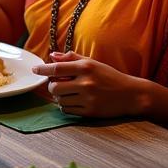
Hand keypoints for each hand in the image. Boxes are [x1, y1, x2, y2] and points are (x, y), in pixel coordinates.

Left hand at [34, 51, 149, 117]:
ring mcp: (88, 98)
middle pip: (54, 87)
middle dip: (52, 86)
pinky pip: (67, 110)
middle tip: (58, 85)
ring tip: (69, 93)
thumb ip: (72, 58)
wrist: (132, 95)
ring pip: (59, 100)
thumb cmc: (110, 76)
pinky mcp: (90, 112)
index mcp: (86, 67)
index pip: (57, 68)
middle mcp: (86, 83)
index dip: (42, 69)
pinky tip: (74, 101)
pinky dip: (66, 106)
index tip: (35, 70)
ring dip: (59, 97)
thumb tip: (52, 56)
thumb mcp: (93, 63)